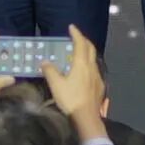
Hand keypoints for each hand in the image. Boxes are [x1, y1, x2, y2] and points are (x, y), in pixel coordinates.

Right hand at [41, 24, 106, 143]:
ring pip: (93, 59)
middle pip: (90, 48)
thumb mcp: (56, 85)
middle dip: (84, 40)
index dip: (76, 34)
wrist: (86, 118)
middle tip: (76, 37)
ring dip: (87, 52)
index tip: (71, 27)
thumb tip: (45, 61)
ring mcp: (97, 76)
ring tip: (79, 52)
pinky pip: (94, 69)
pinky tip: (85, 71)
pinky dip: (89, 64)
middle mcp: (91, 67)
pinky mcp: (100, 86)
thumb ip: (50, 71)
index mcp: (81, 63)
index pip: (80, 43)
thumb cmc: (70, 99)